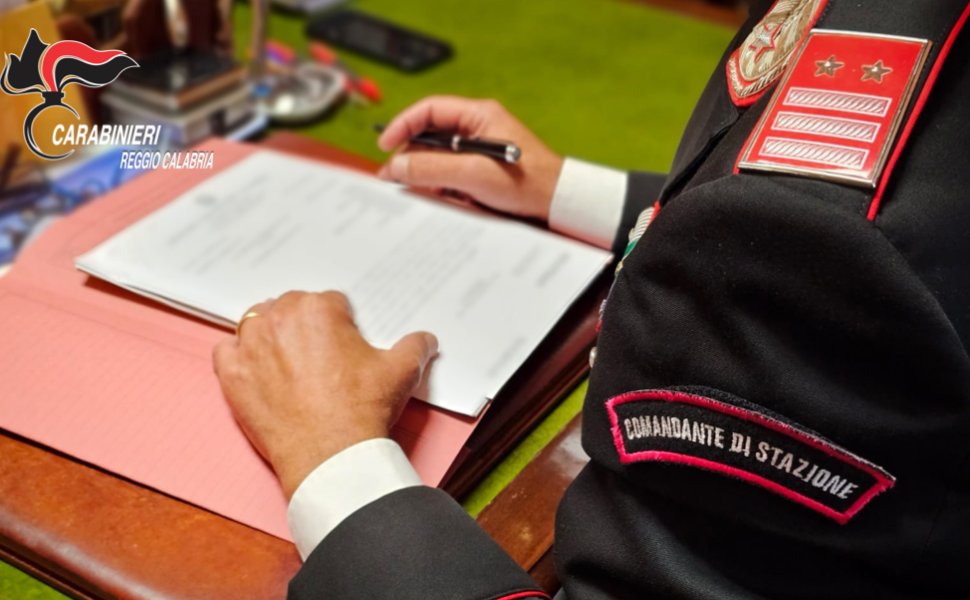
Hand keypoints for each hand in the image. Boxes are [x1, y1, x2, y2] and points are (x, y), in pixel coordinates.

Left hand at [212, 291, 436, 498]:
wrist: (332, 457)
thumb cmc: (362, 411)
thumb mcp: (402, 372)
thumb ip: (415, 346)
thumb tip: (425, 340)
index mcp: (319, 310)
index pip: (330, 302)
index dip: (341, 323)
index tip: (345, 342)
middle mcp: (280, 320)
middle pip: (291, 307)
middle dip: (306, 325)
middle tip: (322, 354)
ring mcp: (251, 347)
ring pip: (256, 323)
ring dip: (270, 334)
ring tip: (289, 358)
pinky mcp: (232, 375)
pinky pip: (226, 351)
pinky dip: (238, 357)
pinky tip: (257, 369)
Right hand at [377, 95, 563, 220]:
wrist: (559, 205)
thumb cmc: (528, 183)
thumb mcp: (473, 174)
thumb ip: (431, 167)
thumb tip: (395, 166)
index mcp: (480, 115)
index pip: (429, 110)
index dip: (403, 125)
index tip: (385, 145)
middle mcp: (479, 129)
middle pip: (430, 137)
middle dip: (412, 158)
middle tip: (395, 178)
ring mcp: (481, 151)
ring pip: (439, 159)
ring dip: (429, 176)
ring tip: (426, 193)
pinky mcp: (483, 172)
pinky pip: (452, 175)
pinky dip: (444, 187)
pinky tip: (447, 200)